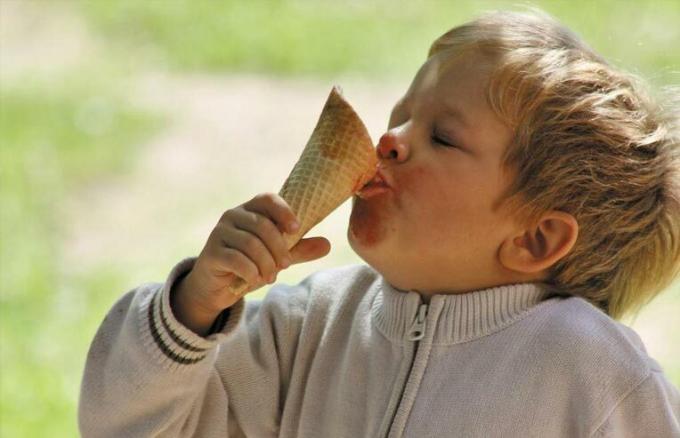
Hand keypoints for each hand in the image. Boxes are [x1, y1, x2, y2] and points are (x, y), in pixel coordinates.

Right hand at [171, 192, 330, 334]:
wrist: (216, 287)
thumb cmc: (248, 264)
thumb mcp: (276, 256)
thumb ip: (299, 249)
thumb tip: (328, 244)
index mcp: (249, 210)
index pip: (267, 199)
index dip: (283, 211)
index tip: (296, 228)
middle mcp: (232, 216)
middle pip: (263, 226)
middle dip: (279, 248)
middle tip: (285, 265)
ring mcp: (219, 233)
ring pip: (251, 244)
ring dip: (266, 264)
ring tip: (270, 276)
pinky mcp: (211, 253)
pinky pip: (236, 260)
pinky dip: (251, 272)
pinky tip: (254, 280)